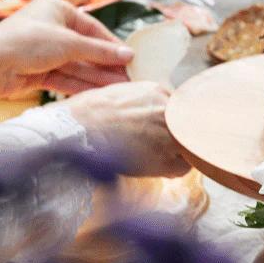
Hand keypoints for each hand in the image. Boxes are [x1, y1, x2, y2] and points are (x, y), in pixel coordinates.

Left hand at [0, 0, 133, 95]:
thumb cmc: (27, 42)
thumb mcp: (69, 43)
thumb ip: (100, 51)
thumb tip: (129, 54)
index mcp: (57, 8)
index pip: (92, 27)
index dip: (112, 45)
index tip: (130, 59)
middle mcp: (50, 27)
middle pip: (85, 48)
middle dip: (105, 64)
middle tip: (129, 78)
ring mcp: (42, 50)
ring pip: (75, 65)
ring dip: (96, 77)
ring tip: (119, 88)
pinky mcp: (36, 71)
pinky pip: (64, 77)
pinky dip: (80, 85)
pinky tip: (99, 93)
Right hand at [67, 81, 188, 177]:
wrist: (77, 133)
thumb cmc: (86, 115)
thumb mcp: (115, 94)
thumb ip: (137, 101)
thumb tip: (141, 112)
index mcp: (156, 91)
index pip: (175, 108)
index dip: (167, 122)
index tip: (156, 130)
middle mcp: (168, 110)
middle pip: (185, 125)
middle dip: (174, 136)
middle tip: (158, 145)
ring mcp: (170, 134)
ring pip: (187, 146)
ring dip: (176, 153)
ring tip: (155, 157)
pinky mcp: (167, 158)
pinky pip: (183, 167)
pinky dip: (172, 170)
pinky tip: (155, 169)